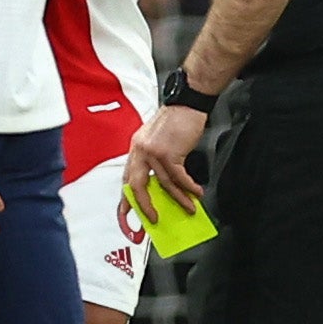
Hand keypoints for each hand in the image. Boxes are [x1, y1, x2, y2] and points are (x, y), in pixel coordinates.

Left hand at [121, 99, 208, 218]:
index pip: (127, 178)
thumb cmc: (176, 120)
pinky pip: (179, 177)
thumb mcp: (157, 139)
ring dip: (178, 199)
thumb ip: (153, 159)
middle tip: (153, 219)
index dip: (126, 197)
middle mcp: (140, 151)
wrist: (187, 104)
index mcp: (135, 148)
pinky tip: (196, 192)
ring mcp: (153, 152)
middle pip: (137, 185)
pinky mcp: (169, 153)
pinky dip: (189, 187)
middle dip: (144, 206)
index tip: (126, 213)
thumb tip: (160, 184)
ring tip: (189, 207)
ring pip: (164, 184)